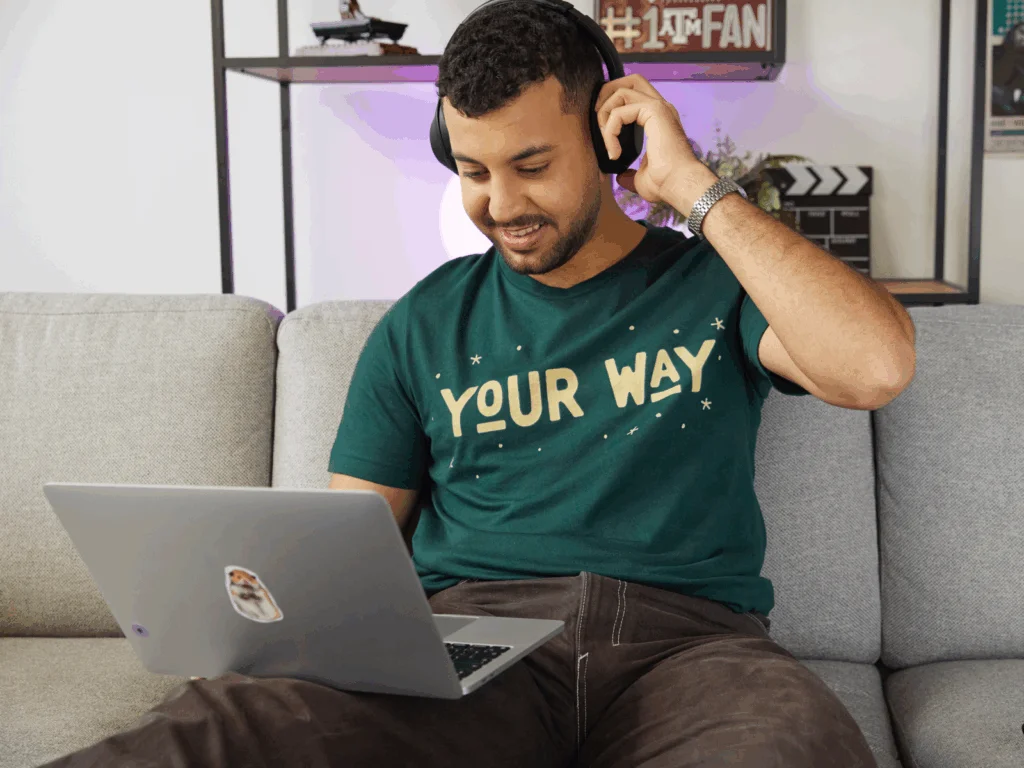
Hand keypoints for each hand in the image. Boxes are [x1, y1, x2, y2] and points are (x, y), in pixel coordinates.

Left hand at [595, 74, 714, 212]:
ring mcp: (659, 107)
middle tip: (598, 120)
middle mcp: (660, 108)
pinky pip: (619, 112)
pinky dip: (610, 131)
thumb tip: (621, 178)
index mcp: (658, 119)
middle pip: (630, 80)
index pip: (634, 94)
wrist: (680, 185)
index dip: (613, 105)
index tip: (604, 133)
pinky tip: (614, 153)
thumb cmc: (666, 184)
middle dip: (607, 93)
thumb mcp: (641, 178)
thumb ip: (629, 173)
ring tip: (605, 140)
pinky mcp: (654, 111)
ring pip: (621, 91)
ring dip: (605, 113)